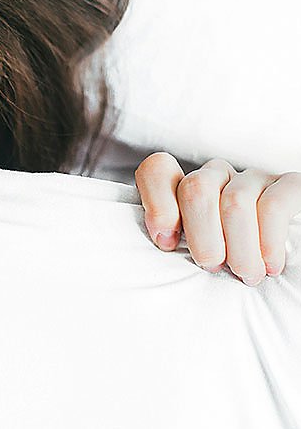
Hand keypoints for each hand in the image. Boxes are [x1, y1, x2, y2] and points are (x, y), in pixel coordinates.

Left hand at [135, 153, 299, 284]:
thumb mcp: (195, 252)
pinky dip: (269, 242)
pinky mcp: (290, 185)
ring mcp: (253, 178)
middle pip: (196, 188)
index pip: (157, 170)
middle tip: (213, 266)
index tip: (168, 244)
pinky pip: (273, 206)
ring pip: (234, 202)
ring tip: (246, 274)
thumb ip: (173, 238)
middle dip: (202, 236)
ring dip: (239, 248)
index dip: (158, 205)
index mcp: (186, 186)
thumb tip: (164, 238)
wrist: (287, 268)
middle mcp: (218, 175)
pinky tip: (270, 265)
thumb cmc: (230, 263)